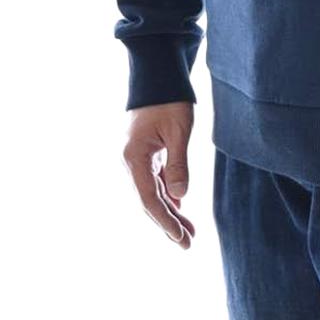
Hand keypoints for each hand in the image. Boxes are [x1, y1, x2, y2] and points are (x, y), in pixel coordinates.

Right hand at [122, 101, 195, 248]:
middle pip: (149, 201)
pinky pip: (155, 180)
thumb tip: (179, 197)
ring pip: (152, 192)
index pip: (149, 200)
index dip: (166, 222)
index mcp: (134, 159)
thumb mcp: (179, 132)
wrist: (158, 76)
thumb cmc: (169, 101)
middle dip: (168, 223)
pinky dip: (168, 194)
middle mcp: (130, 162)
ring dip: (169, 210)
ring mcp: (136, 159)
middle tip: (187, 243)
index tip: (181, 238)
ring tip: (188, 231)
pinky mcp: (145, 153)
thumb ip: (179, 164)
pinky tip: (179, 206)